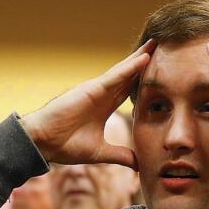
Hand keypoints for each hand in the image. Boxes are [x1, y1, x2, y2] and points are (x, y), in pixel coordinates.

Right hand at [20, 41, 153, 166]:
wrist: (43, 143)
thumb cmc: (64, 145)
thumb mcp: (100, 152)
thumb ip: (120, 155)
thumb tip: (139, 164)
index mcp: (105, 106)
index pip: (129, 90)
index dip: (145, 81)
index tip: (164, 73)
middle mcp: (102, 94)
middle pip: (129, 75)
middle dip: (146, 62)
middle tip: (165, 48)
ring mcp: (97, 90)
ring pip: (124, 70)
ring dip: (141, 57)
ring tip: (158, 44)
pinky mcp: (91, 89)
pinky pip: (114, 76)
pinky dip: (130, 67)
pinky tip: (144, 58)